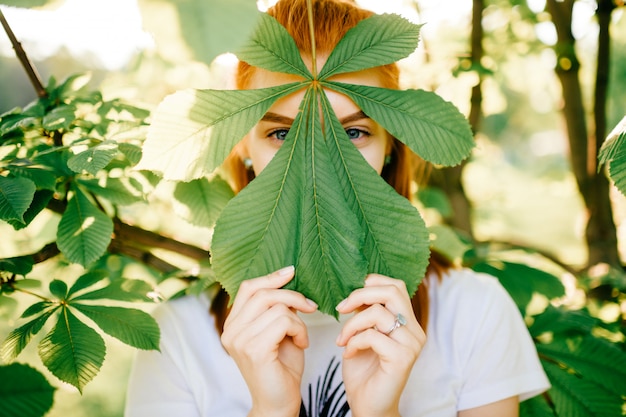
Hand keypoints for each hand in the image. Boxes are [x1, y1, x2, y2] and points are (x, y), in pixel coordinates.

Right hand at [221, 266, 317, 416]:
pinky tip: (302, 344)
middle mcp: (230, 331)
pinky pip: (284, 322)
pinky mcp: (254, 349)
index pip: (248, 288)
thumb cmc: (281, 368)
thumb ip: (277, 309)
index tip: (291, 272)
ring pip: (276, 307)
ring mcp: (239, 340)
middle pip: (262, 293)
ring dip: (298, 320)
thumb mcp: (278, 331)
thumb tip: (287, 282)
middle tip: (311, 307)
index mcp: (233, 324)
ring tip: (301, 336)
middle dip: (292, 296)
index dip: (271, 277)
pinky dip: (300, 330)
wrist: (279, 403)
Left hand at [335, 274, 425, 416]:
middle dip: (360, 294)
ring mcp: (411, 344)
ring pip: (377, 313)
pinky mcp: (402, 358)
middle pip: (392, 291)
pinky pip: (372, 336)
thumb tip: (357, 288)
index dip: (371, 283)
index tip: (349, 298)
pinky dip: (354, 341)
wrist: (369, 406)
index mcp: (408, 322)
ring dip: (351, 324)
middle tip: (341, 308)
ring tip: (342, 339)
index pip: (396, 286)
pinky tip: (348, 352)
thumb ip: (366, 312)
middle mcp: (415, 330)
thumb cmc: (364, 371)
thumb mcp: (363, 333)